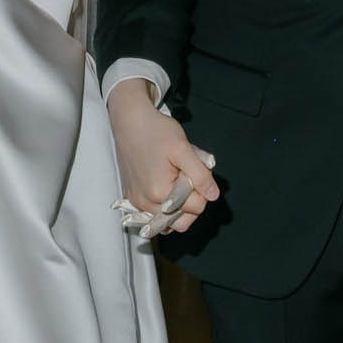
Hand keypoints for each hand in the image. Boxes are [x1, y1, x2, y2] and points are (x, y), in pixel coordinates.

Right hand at [108, 81, 221, 236]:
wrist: (130, 121)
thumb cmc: (156, 132)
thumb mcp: (184, 150)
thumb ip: (200, 175)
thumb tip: (213, 196)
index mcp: (159, 193)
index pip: (196, 208)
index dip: (202, 189)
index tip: (193, 170)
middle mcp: (145, 203)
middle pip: (182, 221)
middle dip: (191, 203)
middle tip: (188, 178)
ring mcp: (136, 202)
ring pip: (168, 221)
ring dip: (178, 205)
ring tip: (176, 180)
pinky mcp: (132, 198)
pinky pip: (154, 214)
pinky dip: (164, 205)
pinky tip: (165, 184)